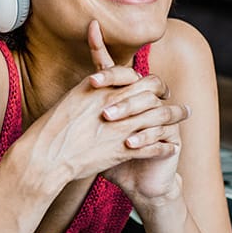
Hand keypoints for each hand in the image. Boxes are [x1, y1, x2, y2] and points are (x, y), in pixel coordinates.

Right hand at [19, 22, 188, 194]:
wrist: (46, 155)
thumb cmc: (52, 129)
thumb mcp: (72, 99)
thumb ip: (91, 91)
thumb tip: (99, 86)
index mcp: (102, 89)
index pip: (137, 77)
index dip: (152, 82)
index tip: (160, 87)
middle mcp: (115, 104)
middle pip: (153, 94)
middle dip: (168, 97)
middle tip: (178, 100)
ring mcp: (121, 126)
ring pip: (159, 118)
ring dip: (175, 117)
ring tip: (185, 117)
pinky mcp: (123, 149)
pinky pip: (153, 145)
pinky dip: (165, 146)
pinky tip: (172, 147)